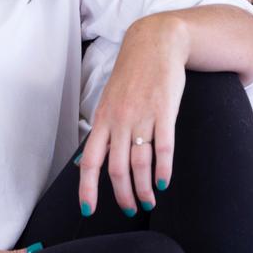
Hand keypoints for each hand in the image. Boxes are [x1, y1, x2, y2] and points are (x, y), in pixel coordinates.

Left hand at [78, 14, 186, 216]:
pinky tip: (163, 183)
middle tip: (130, 210)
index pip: (90, 160)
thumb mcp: (110, 99)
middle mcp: (120, 119)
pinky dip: (163, 170)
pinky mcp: (165, 111)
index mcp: (103, 117)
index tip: (87, 209)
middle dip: (122, 195)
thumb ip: (103, 130)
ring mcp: (143, 115)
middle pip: (117, 168)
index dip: (87, 187)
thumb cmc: (131, 73)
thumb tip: (87, 162)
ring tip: (148, 202)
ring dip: (144, 189)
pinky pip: (164, 147)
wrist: (155, 42)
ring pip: (140, 163)